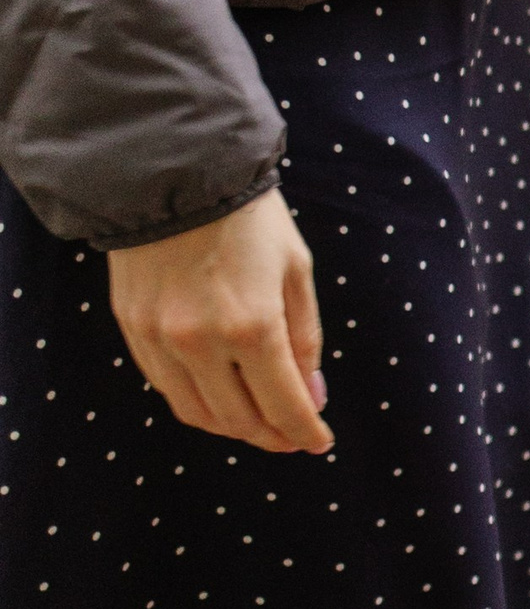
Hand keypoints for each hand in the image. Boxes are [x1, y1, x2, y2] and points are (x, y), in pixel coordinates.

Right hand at [108, 187, 331, 453]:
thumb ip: (305, 342)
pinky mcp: (130, 326)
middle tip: (293, 435)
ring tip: (259, 422)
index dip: (306, 433)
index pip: (284, 408)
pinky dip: (198, 402)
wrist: (169, 166)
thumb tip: (312, 399)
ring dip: (234, 428)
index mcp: (252, 327)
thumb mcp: (296, 273)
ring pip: (198, 413)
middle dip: (274, 436)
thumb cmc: (246, 216)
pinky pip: (165, 386)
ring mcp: (159, 336)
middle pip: (241, 420)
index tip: (320, 441)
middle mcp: (200, 341)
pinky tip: (221, 396)